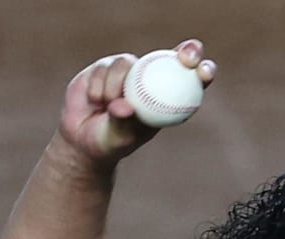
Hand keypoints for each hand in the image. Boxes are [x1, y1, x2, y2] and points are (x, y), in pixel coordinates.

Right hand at [55, 39, 216, 166]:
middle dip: (188, 51)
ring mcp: (130, 70)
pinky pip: (104, 67)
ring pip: (128, 63)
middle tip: (186, 57)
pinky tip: (95, 100)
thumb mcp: (119, 137)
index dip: (203, 70)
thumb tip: (125, 106)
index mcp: (167, 99)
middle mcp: (152, 80)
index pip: (193, 81)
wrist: (81, 137)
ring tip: (107, 105)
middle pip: (177, 56)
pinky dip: (99, 84)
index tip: (203, 72)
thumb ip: (123, 121)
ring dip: (115, 84)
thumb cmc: (110, 142)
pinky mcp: (106, 66)